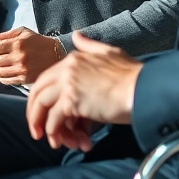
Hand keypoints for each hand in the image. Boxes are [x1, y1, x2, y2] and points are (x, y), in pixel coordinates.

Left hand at [0, 27, 63, 84]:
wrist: (57, 54)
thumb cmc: (37, 41)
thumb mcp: (22, 32)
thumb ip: (3, 35)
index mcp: (18, 43)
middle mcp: (19, 57)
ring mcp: (22, 69)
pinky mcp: (25, 79)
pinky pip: (6, 80)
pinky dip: (0, 77)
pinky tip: (2, 72)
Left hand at [26, 33, 141, 149]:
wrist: (144, 88)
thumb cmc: (133, 75)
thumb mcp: (110, 53)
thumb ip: (90, 46)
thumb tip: (77, 35)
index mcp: (73, 59)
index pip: (46, 78)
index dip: (42, 98)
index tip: (43, 113)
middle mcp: (66, 69)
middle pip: (38, 91)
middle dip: (34, 113)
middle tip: (37, 131)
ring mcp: (68, 84)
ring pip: (42, 106)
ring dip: (45, 127)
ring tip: (56, 143)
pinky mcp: (72, 101)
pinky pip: (54, 120)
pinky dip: (56, 133)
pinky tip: (65, 143)